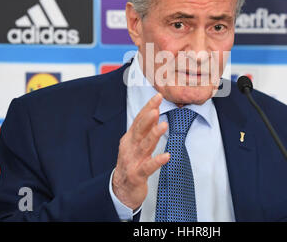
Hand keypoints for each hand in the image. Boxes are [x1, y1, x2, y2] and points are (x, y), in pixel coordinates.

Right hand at [112, 93, 169, 209]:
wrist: (121, 189)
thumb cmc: (131, 163)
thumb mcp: (136, 144)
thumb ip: (145, 129)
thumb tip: (155, 111)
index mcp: (130, 138)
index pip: (139, 119)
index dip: (148, 107)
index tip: (158, 96)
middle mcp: (130, 147)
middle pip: (139, 130)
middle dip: (147, 118)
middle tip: (156, 108)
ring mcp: (132, 161)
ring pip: (143, 146)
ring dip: (153, 135)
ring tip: (163, 126)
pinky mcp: (136, 175)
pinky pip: (147, 167)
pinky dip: (157, 161)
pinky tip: (166, 156)